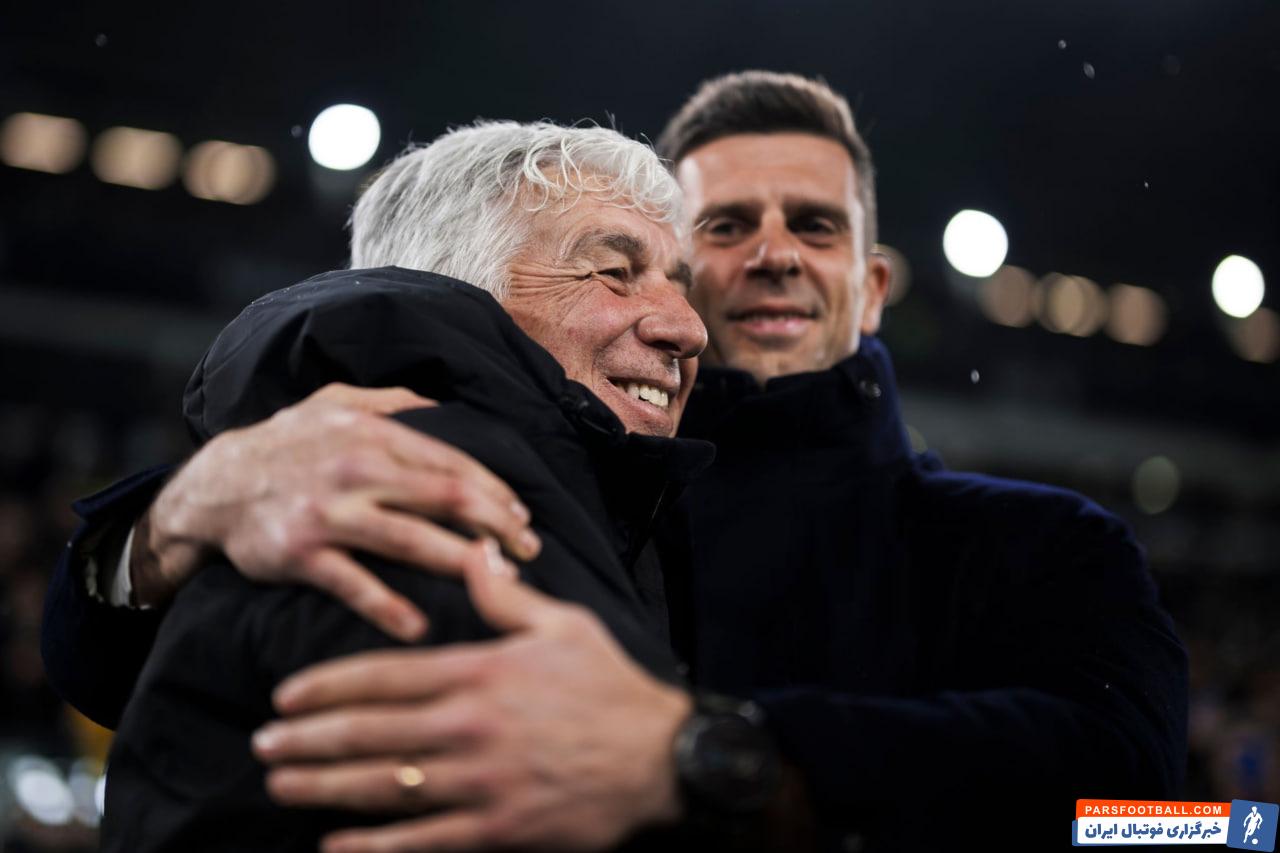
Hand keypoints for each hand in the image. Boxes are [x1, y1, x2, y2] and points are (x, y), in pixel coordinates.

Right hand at [132, 383, 540, 640]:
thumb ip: (390, 400)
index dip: (496, 492)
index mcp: (374, 435)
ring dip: (463, 561)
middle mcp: (358, 470)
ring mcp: (330, 512)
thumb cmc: (284, 444)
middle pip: (448, 498)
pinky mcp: (302, 553)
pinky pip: (353, 583)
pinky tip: (420, 626)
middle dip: (497, 526)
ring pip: (412, 539)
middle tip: (530, 552)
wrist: (212, 485)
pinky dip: (387, 606)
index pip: (453, 464)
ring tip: (502, 584)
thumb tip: (441, 402)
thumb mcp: (333, 403)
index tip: (523, 518)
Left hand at [253, 539, 692, 851]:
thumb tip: (475, 551)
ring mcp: (481, 783)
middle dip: (308, 740)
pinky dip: (374, 847)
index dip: (327, 687)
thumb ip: (507, 596)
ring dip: (324, 788)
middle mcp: (470, 727)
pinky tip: (334, 847)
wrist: (663, 757)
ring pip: (385, 785)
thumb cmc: (610, 687)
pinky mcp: (498, 830)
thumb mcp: (564, 625)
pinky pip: (422, 842)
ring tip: (282, 786)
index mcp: (481, 672)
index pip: (384, 676)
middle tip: (263, 746)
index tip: (285, 696)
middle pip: (370, 732)